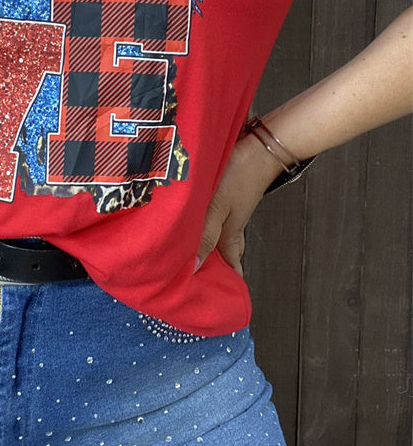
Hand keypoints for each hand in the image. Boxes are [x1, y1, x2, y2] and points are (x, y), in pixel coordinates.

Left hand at [196, 132, 282, 276]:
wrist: (260, 146)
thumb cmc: (240, 176)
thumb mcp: (217, 208)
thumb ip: (205, 236)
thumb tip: (193, 267)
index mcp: (230, 234)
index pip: (230, 266)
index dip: (225, 283)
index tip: (216, 299)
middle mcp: (230, 225)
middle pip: (222, 253)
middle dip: (211, 267)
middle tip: (194, 278)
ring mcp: (229, 210)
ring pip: (216, 234)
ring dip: (204, 244)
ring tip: (185, 253)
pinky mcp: (224, 195)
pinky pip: (213, 217)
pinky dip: (203, 223)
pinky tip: (191, 220)